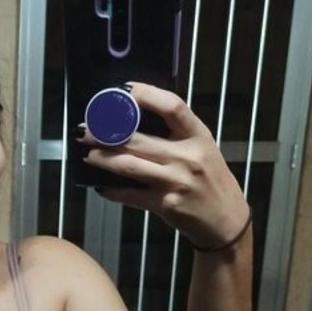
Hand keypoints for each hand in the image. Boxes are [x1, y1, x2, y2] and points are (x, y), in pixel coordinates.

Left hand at [78, 82, 249, 249]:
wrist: (226, 220)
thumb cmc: (210, 180)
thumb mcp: (203, 149)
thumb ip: (177, 134)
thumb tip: (135, 118)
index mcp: (198, 135)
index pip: (172, 106)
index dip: (146, 95)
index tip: (123, 90)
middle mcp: (188, 156)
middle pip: (138, 139)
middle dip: (105, 134)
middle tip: (85, 130)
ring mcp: (176, 181)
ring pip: (129, 166)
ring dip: (103, 160)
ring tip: (88, 155)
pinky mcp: (166, 205)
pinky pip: (131, 196)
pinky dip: (113, 191)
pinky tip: (101, 186)